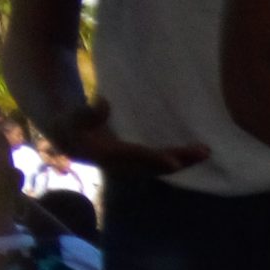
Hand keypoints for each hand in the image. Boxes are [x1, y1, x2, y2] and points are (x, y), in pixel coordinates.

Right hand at [52, 98, 209, 177]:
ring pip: (159, 166)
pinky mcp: (135, 160)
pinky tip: (194, 152)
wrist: (64, 134)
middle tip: (204, 152)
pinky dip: (176, 157)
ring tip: (205, 151)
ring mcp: (129, 165)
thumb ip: (84, 112)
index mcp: (104, 156)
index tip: (175, 163)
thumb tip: (104, 103)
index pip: (133, 158)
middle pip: (153, 166)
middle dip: (179, 161)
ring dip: (183, 160)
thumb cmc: (66, 120)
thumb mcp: (69, 115)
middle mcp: (120, 166)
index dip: (153, 159)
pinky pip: (159, 161)